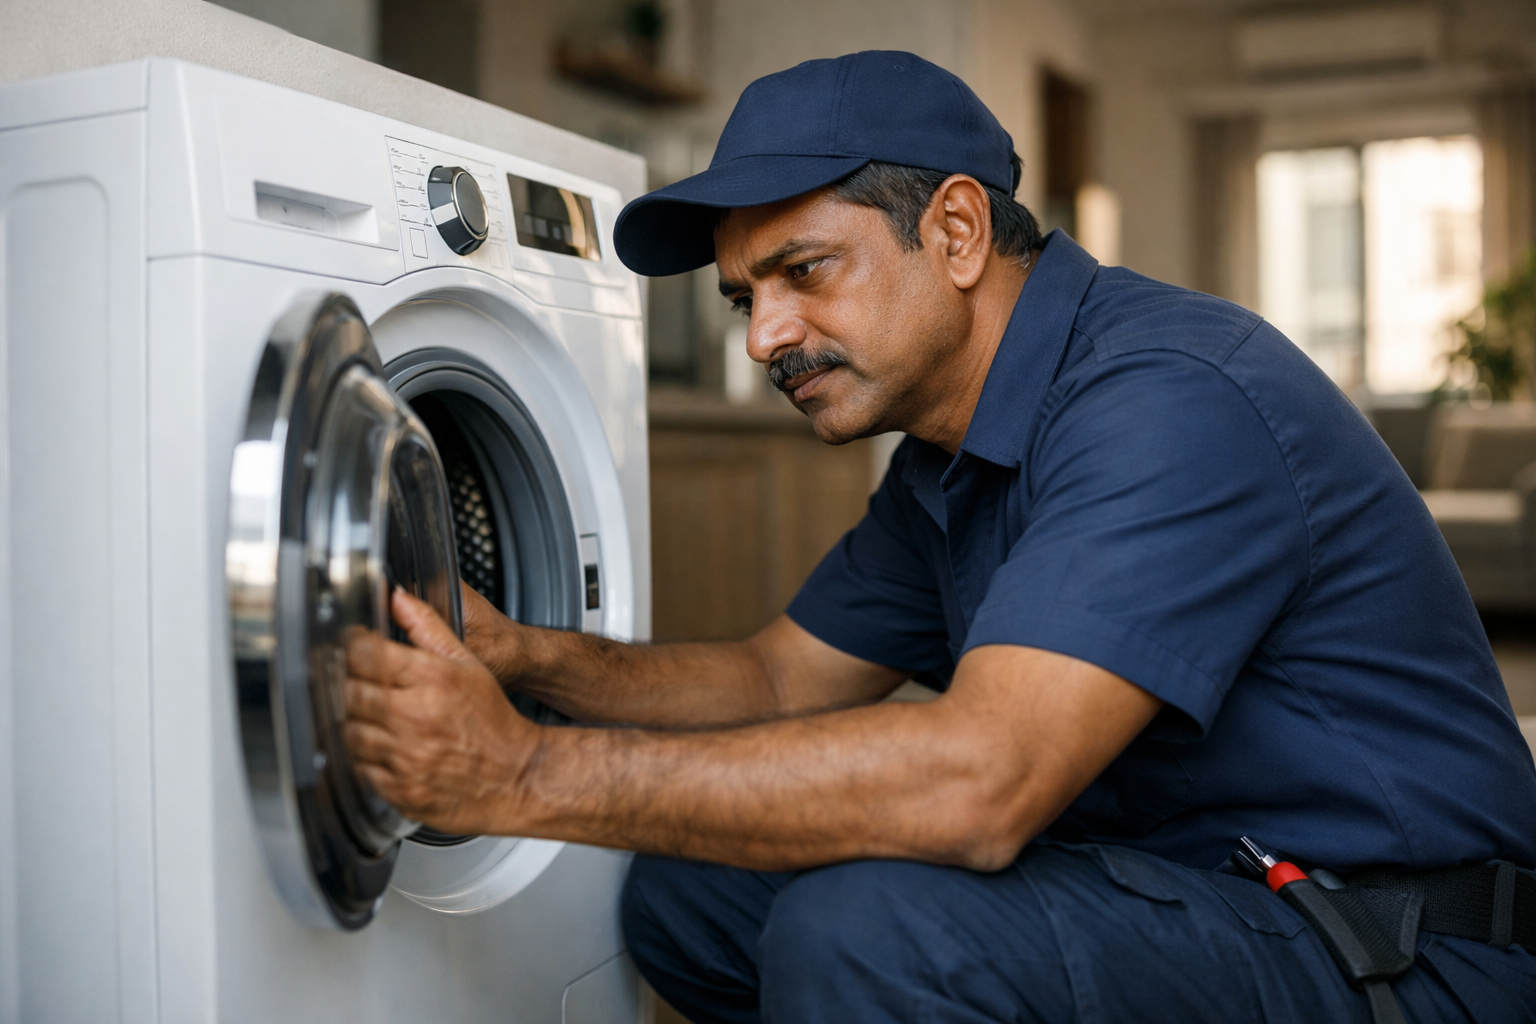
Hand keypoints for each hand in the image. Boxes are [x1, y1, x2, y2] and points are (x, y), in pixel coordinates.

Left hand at [344, 588, 537, 835]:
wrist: (518, 776)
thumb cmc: (493, 722)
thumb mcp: (468, 664)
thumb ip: (428, 627)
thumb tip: (397, 597)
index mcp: (430, 679)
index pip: (364, 653)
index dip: (350, 647)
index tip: (350, 648)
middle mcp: (414, 716)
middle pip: (349, 692)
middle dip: (347, 685)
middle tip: (355, 683)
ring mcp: (404, 756)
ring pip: (348, 731)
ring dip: (353, 722)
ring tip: (370, 717)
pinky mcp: (399, 788)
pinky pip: (358, 767)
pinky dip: (362, 757)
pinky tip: (380, 747)